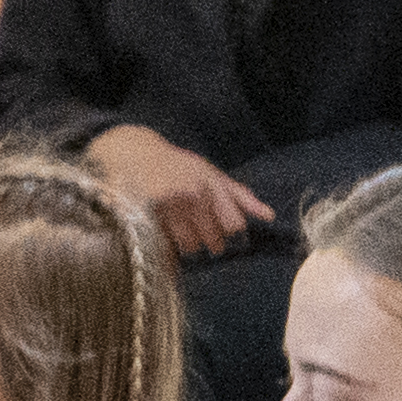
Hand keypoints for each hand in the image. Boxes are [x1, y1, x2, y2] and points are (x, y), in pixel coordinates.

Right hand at [82, 123, 276, 261]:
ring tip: (177, 226)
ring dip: (187, 244)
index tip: (220, 228)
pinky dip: (168, 246)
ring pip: (189, 247)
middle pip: (213, 241)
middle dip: (208, 240)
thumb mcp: (211, 173)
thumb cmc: (177, 166)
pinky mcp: (145, 216)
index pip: (234, 226)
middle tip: (195, 226)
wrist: (133, 153)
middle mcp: (190, 197)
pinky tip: (164, 231)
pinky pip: (166, 246)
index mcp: (209, 186)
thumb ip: (240, 196)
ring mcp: (167, 208)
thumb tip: (269, 216)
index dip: (228, 230)